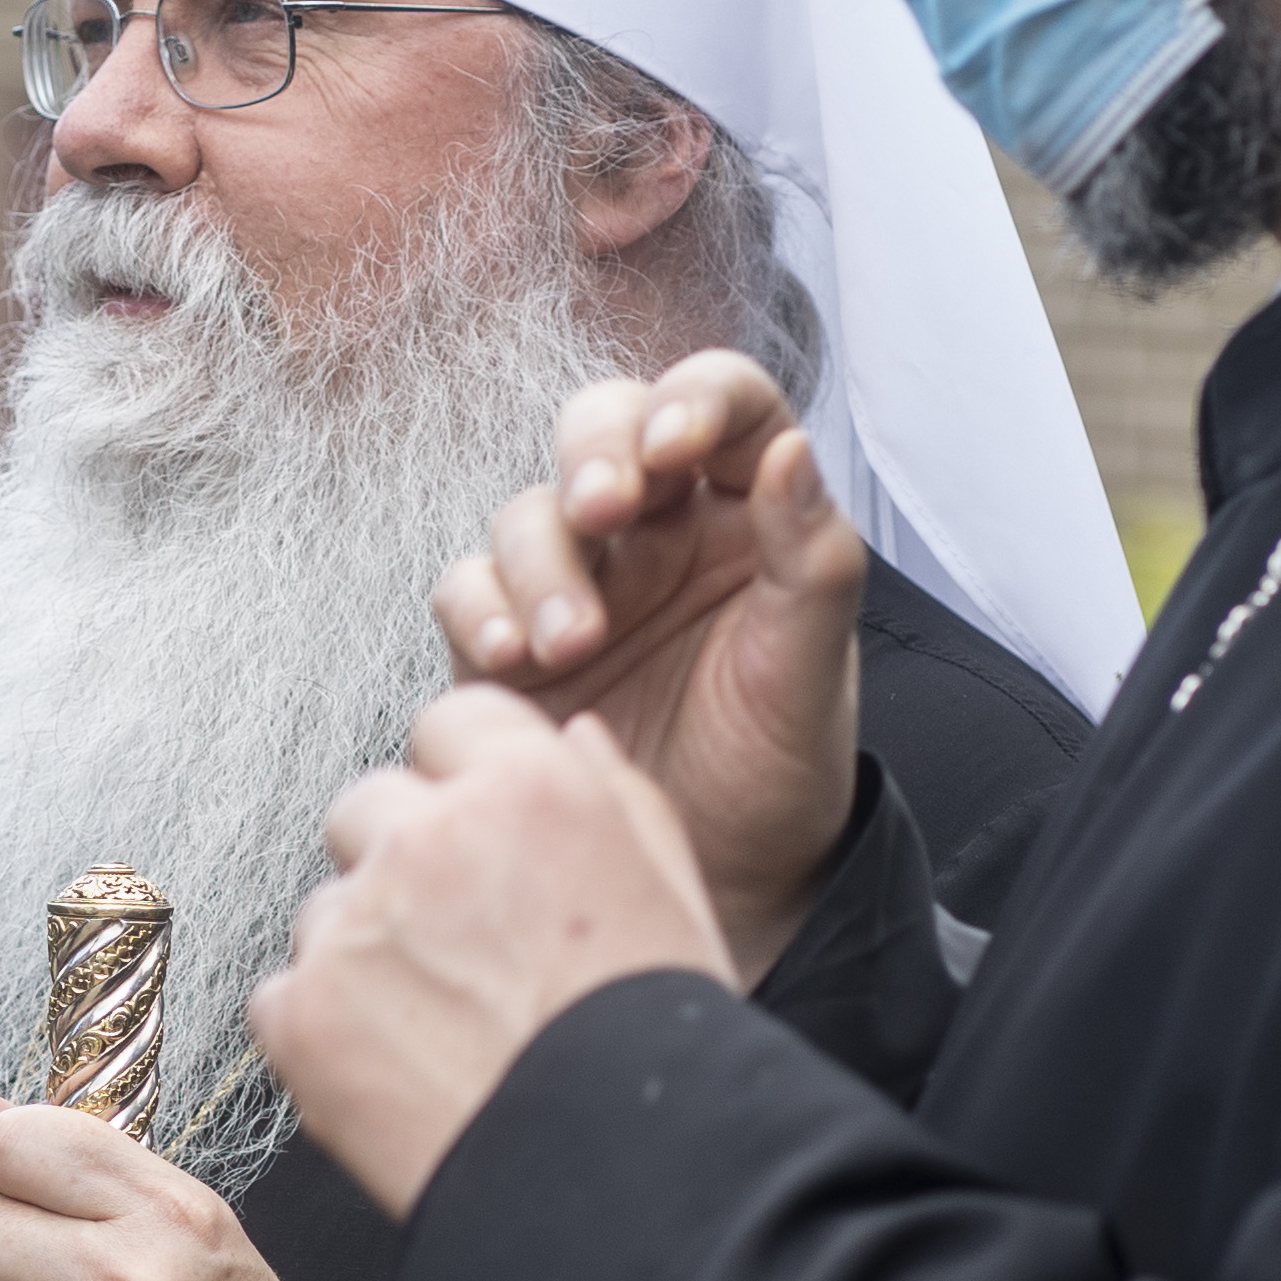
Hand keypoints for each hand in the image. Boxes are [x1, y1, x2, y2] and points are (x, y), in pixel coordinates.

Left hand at [248, 688, 727, 1217]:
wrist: (618, 1182)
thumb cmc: (657, 1044)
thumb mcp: (674, 890)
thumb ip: (615, 793)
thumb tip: (571, 735)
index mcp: (527, 789)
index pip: (449, 723)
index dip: (464, 783)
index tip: (480, 839)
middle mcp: (429, 838)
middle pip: (371, 806)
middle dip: (403, 862)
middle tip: (460, 950)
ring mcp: (354, 925)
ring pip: (328, 907)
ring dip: (365, 951)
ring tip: (442, 1031)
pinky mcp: (301, 1013)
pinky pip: (284, 995)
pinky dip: (323, 1032)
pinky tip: (398, 1074)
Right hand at [432, 351, 861, 980]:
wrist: (718, 881)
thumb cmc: (778, 772)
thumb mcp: (810, 673)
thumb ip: (812, 559)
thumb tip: (791, 450)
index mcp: (746, 513)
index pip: (724, 404)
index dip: (693, 400)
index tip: (677, 447)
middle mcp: (657, 531)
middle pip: (602, 427)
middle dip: (592, 455)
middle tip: (604, 511)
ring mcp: (579, 581)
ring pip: (529, 513)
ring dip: (540, 562)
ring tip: (572, 643)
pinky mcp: (512, 644)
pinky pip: (468, 590)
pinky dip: (478, 609)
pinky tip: (510, 658)